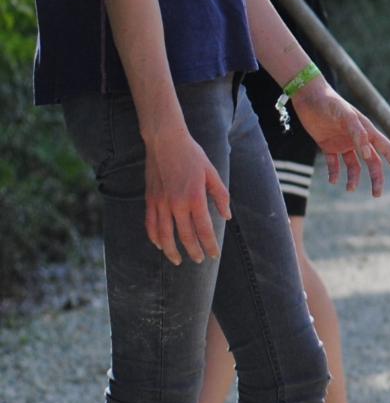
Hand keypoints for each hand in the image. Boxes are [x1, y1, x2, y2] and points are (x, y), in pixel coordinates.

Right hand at [143, 119, 229, 265]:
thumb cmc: (192, 156)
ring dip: (171, 250)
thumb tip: (226, 217)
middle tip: (199, 260)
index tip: (214, 255)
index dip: (209, 245)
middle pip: (185, 236)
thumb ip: (220, 196)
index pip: (204, 229)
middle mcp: (177, 204)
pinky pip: (150, 224)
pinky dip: (154, 237)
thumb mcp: (212, 173)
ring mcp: (161, 203)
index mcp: (195, 198)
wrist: (165, 141)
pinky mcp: (150, 199)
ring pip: (164, 235)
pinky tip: (160, 245)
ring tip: (178, 260)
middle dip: (193, 251)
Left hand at [290, 81, 389, 196]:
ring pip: (354, 166)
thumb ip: (358, 134)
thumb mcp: (345, 116)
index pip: (387, 150)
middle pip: (373, 163)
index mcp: (367, 131)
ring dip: (353, 179)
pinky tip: (332, 181)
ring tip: (349, 189)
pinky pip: (334, 163)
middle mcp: (358, 139)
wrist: (308, 95)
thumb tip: (368, 155)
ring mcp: (343, 143)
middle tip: (376, 195)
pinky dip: (334, 173)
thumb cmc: (330, 103)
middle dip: (377, 179)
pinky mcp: (328, 145)